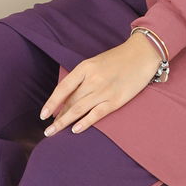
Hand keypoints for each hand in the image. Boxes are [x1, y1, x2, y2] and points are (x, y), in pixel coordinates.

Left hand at [40, 35, 163, 135]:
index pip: (63, 88)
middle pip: (70, 102)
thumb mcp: (95, 62)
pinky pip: (96, 114)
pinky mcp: (116, 100)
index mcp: (85, 68)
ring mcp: (104, 90)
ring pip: (79, 109)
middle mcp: (92, 79)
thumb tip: (68, 97)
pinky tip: (75, 130)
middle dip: (58, 117)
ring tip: (54, 132)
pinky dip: (85, 122)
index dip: (51, 103)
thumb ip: (82, 78)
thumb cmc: (118, 59)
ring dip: (65, 122)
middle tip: (48, 129)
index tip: (43, 114)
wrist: (143, 54)